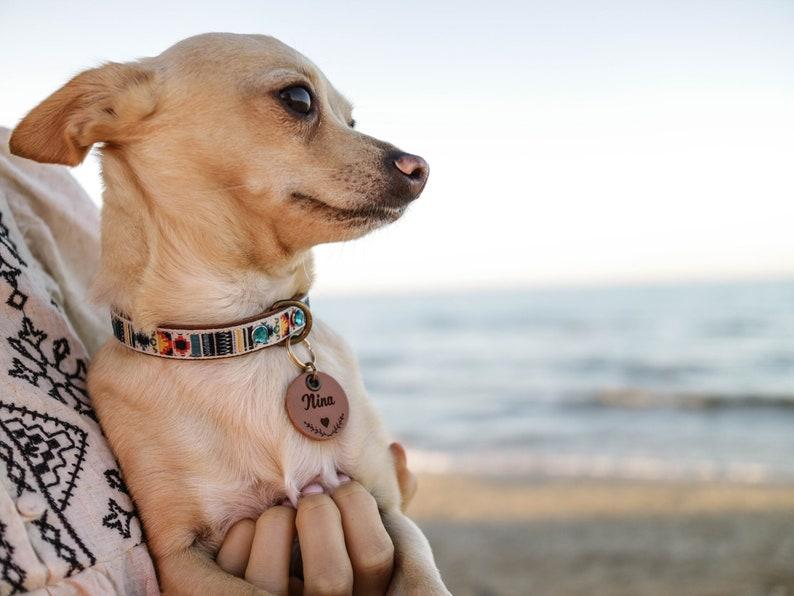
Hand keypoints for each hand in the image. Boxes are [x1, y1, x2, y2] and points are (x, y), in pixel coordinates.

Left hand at [215, 443, 414, 594]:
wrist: (248, 533)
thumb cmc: (315, 511)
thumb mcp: (351, 502)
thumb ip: (379, 480)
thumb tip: (396, 452)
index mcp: (359, 583)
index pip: (376, 555)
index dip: (359, 506)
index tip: (342, 479)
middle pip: (331, 579)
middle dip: (319, 516)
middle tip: (310, 488)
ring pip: (273, 582)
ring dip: (278, 523)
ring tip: (278, 507)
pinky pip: (232, 568)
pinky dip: (242, 532)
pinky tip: (248, 522)